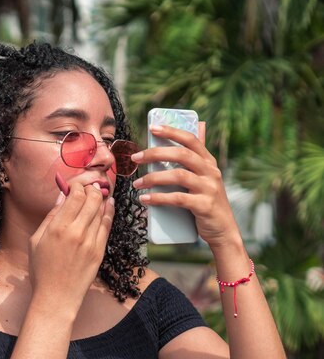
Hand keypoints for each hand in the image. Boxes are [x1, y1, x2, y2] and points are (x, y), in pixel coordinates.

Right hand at [28, 182, 114, 315]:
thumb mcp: (36, 240)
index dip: (77, 186)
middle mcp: (76, 232)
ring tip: (100, 192)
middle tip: (89, 187)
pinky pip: (107, 226)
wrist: (56, 297)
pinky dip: (109, 212)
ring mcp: (91, 242)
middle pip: (92, 200)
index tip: (75, 186)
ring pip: (101, 211)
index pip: (75, 196)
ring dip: (101, 198)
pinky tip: (109, 205)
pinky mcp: (100, 251)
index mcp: (57, 228)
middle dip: (92, 189)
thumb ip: (50, 217)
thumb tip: (61, 197)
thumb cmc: (41, 269)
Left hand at [131, 124, 240, 247]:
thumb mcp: (203, 178)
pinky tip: (145, 199)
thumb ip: (194, 159)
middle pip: (181, 155)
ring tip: (137, 183)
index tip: (152, 128)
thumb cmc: (205, 201)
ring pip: (178, 176)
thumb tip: (196, 128)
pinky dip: (158, 198)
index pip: (190, 139)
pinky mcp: (204, 206)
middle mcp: (211, 172)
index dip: (172, 131)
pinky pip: (178, 198)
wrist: (223, 230)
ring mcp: (209, 188)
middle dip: (155, 153)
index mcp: (208, 162)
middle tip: (135, 158)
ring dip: (153, 178)